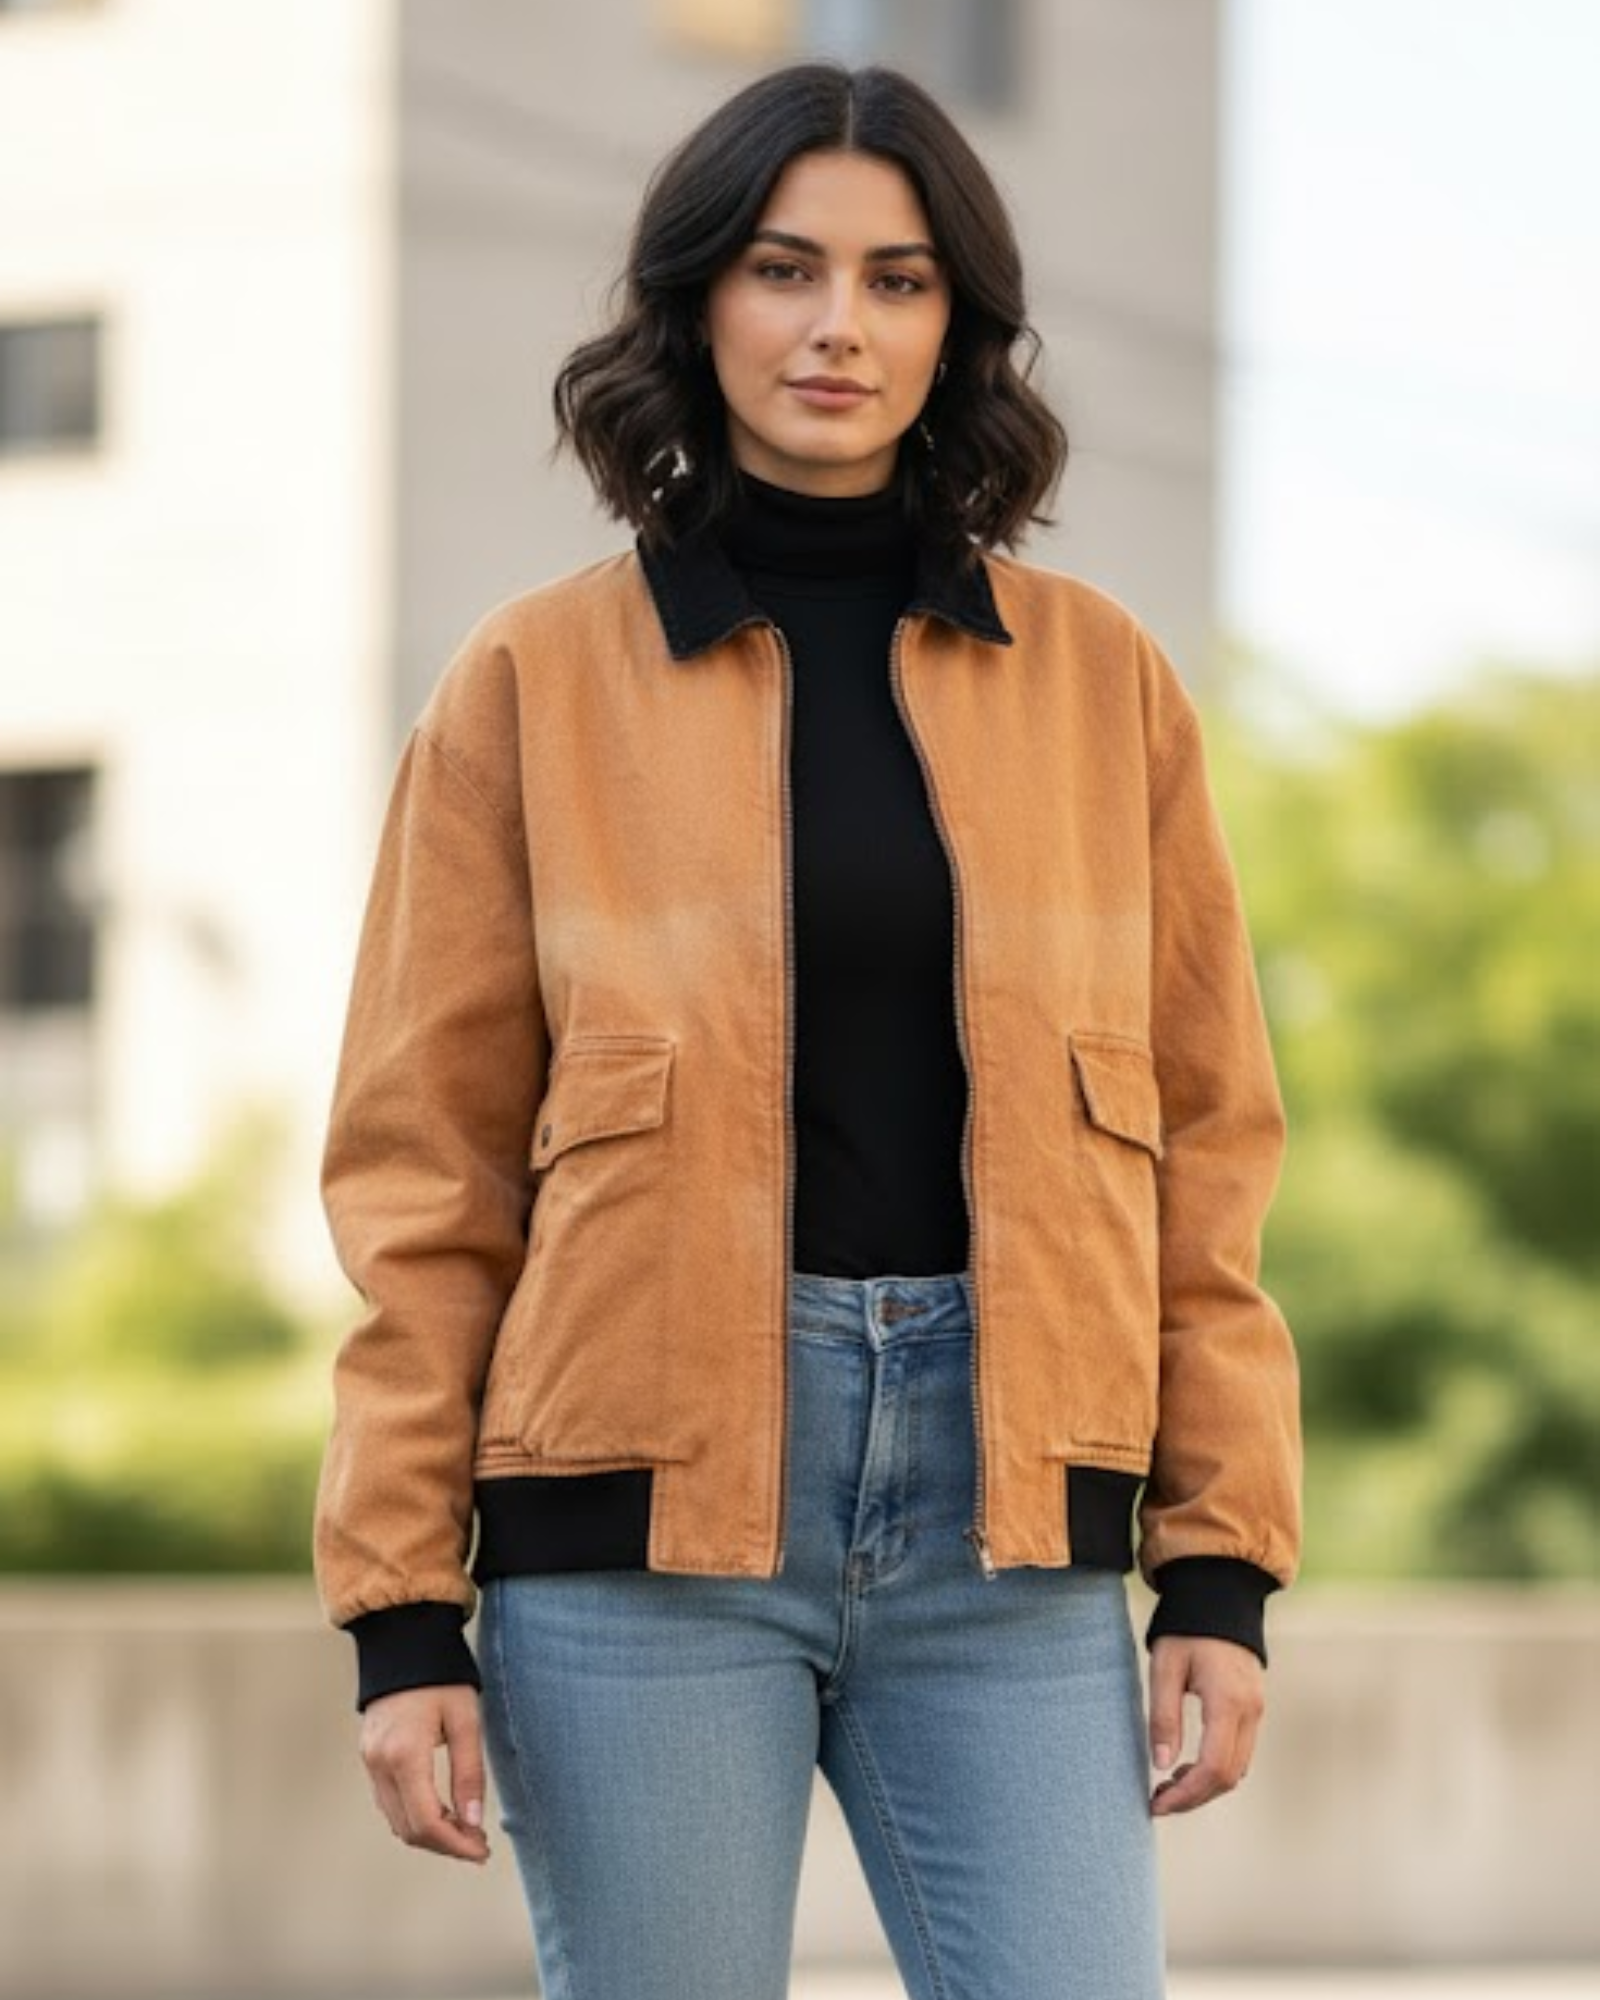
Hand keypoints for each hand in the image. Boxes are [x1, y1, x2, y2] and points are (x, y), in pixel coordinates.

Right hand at [360, 1683, 490, 1862]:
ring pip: (397, 1820)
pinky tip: (442, 1811)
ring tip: (466, 1830)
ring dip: (430, 1834)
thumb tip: (474, 1821)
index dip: (456, 1844)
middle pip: (409, 1829)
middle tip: (479, 1844)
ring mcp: (370, 1762)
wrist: (405, 1642)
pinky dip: (415, 1816)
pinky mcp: (370, 1757)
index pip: (426, 1822)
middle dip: (445, 1844)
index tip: (482, 1850)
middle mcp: (380, 1764)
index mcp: (404, 1755)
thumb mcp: (466, 1720)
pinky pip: (389, 1802)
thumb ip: (469, 1772)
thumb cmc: (442, 1677)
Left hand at [1147, 1635, 1263, 1816]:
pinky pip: (1240, 1752)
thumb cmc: (1187, 1629)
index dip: (1186, 1795)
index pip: (1214, 1769)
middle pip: (1229, 1777)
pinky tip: (1187, 1764)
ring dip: (1205, 1785)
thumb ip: (1163, 1716)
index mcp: (1228, 1702)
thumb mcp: (1164, 1667)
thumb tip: (1161, 1765)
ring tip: (1167, 1783)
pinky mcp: (1254, 1707)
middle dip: (1193, 1797)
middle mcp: (1250, 1712)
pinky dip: (1216, 1768)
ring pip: (1237, 1768)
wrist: (1219, 1596)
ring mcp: (1257, 1710)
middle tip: (1157, 1800)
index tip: (1156, 1804)